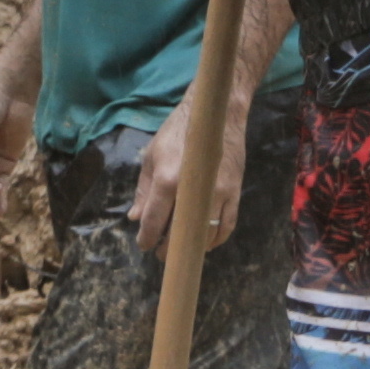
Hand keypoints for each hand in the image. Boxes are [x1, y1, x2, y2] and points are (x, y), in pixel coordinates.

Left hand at [134, 85, 248, 253]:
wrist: (217, 115)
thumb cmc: (178, 132)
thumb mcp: (152, 155)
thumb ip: (143, 189)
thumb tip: (135, 217)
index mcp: (168, 180)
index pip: (154, 220)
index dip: (146, 238)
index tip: (144, 244)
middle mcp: (193, 191)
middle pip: (179, 233)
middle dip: (168, 248)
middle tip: (161, 253)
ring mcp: (218, 193)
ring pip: (205, 234)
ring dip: (193, 247)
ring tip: (182, 249)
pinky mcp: (234, 192)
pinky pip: (227, 225)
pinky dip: (216, 239)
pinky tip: (206, 242)